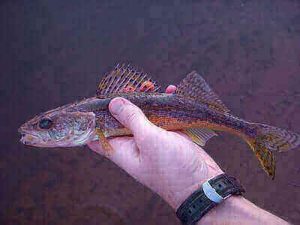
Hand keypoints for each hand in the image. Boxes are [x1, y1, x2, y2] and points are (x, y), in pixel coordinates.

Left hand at [88, 85, 222, 209]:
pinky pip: (162, 116)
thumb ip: (131, 119)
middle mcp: (133, 144)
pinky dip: (165, 105)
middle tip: (130, 87)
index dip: (95, 118)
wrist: (202, 183)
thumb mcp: (148, 139)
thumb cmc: (171, 167)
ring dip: (146, 100)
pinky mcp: (168, 136)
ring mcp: (151, 140)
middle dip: (124, 102)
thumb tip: (113, 102)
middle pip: (121, 120)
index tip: (100, 99)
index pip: (98, 136)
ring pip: (143, 116)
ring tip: (149, 85)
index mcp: (121, 150)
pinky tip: (171, 92)